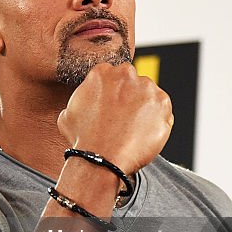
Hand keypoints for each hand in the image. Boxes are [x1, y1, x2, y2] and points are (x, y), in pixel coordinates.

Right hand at [57, 62, 172, 173]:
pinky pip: (163, 110)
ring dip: (144, 108)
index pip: (112, 76)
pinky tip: (142, 134)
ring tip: (132, 129)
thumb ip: (81, 100)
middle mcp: (125, 75)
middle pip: (132, 82)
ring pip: (149, 95)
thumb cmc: (84, 140)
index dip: (112, 93)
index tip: (112, 105)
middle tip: (122, 118)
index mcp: (101, 73)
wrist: (101, 159)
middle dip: (129, 97)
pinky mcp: (163, 103)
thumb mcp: (68, 115)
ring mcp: (146, 88)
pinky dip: (156, 121)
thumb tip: (84, 104)